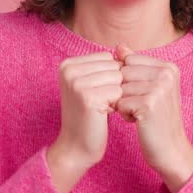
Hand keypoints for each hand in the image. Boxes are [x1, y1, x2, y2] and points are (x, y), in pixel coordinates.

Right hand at [49, 50, 123, 192]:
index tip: (96, 94)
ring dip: (116, 96)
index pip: (108, 57)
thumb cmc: (88, 115)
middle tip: (99, 103)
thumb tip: (124, 45)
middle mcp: (69, 70)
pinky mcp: (87, 97)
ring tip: (100, 108)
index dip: (110, 78)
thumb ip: (104, 65)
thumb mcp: (92, 84)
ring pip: (118, 78)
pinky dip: (116, 105)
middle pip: (114, 66)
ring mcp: (77, 83)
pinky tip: (102, 115)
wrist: (76, 146)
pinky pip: (118, 92)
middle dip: (114, 86)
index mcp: (68, 64)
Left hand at [114, 43, 192, 191]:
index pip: (128, 61)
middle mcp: (167, 74)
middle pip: (122, 73)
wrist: (170, 149)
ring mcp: (159, 88)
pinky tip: (140, 122)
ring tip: (142, 114)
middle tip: (142, 107)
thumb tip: (118, 46)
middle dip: (125, 92)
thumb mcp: (149, 87)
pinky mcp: (149, 104)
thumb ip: (135, 65)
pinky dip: (125, 114)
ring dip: (124, 104)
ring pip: (119, 88)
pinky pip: (120, 103)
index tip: (143, 95)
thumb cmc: (157, 118)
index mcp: (169, 66)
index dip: (128, 81)